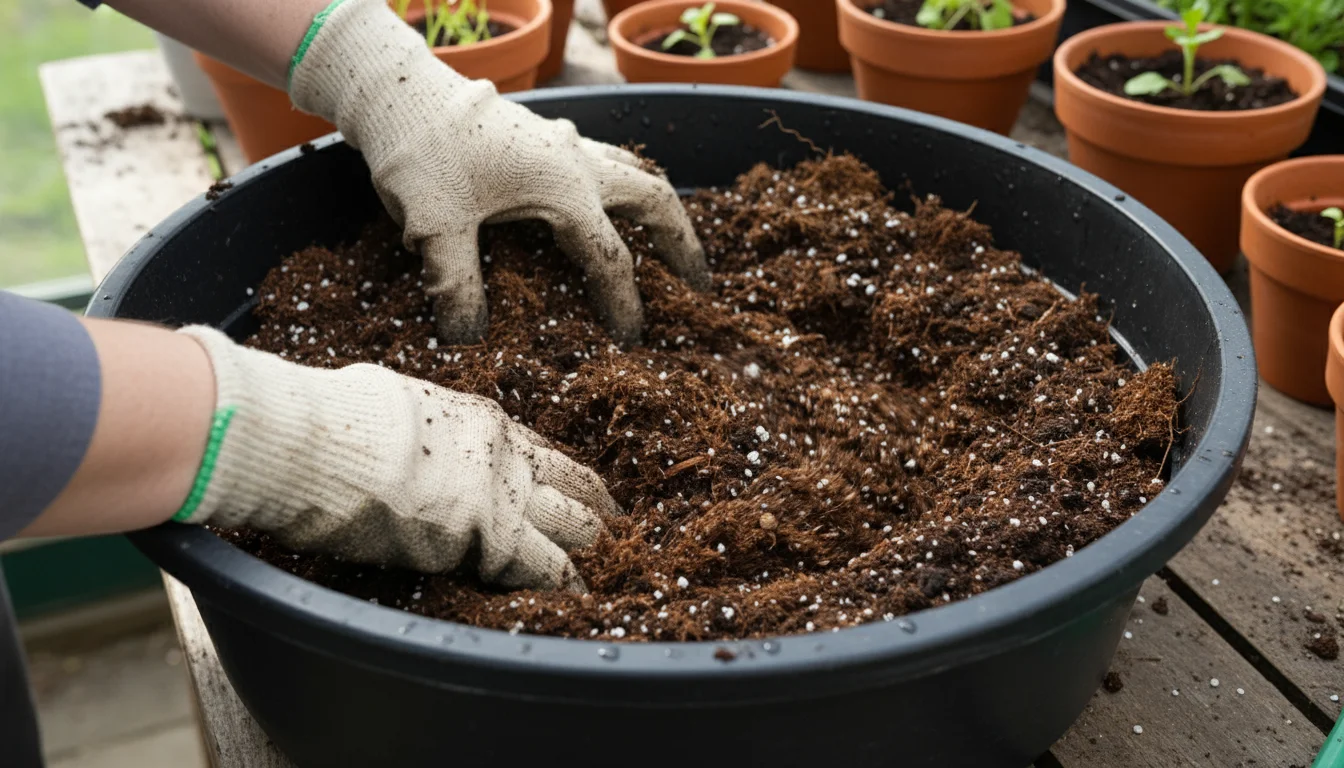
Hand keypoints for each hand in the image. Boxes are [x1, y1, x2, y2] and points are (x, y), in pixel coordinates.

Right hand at [177, 327, 617, 591]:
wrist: (320, 442)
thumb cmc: (336, 421)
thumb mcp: (394, 405)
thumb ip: (420, 428)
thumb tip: (400, 431)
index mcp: (480, 421)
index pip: (541, 453)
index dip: (564, 478)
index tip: (582, 493)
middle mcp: (504, 454)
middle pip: (571, 485)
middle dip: (593, 512)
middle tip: (613, 533)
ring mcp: (502, 493)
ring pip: (572, 524)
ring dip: (589, 549)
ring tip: (608, 571)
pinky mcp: (488, 536)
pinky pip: (543, 565)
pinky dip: (565, 583)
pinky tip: (581, 598)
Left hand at [288, 0, 709, 345]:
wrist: (395, 87)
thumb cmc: (420, 152)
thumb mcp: (435, 226)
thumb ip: (458, 284)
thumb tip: (466, 338)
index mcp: (565, 188)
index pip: (611, 259)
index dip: (624, 304)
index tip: (631, 339)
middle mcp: (577, 161)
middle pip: (654, 200)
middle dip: (680, 243)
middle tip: (698, 283)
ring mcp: (563, 141)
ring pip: (634, 171)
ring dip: (656, 208)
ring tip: (667, 240)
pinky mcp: (543, 133)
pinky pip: (603, 159)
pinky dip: (620, 186)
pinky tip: (604, 203)